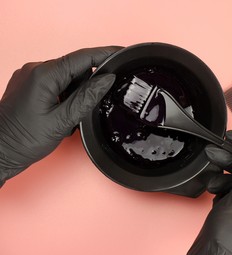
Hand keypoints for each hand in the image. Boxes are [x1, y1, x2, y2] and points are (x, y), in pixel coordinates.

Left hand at [0, 46, 121, 185]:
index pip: (83, 57)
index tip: (122, 52)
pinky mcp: (29, 85)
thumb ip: (87, 98)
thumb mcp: (62, 121)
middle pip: (76, 69)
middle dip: (87, 86)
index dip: (105, 54)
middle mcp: (35, 70)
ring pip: (67, 77)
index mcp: (44, 75)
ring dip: (76, 94)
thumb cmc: (24, 139)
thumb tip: (107, 79)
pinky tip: (61, 114)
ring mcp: (30, 77)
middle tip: (90, 108)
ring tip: (69, 118)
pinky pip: (56, 83)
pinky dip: (65, 96)